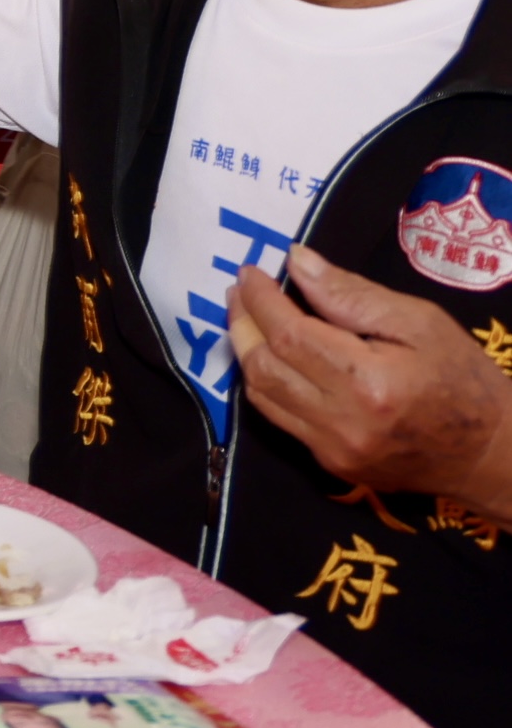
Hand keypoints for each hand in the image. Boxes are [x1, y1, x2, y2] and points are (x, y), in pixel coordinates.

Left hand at [232, 244, 511, 518]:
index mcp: (368, 382)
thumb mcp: (420, 323)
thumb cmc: (464, 379)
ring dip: (247, 353)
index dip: (260, 299)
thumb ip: (352, 295)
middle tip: (241, 292)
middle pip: (263, 366)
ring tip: (248, 318)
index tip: (250, 272)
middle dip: (242, 323)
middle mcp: (342, 421)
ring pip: (263, 396)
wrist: (491, 455)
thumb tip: (296, 262)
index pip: (287, 334)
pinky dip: (269, 384)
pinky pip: (282, 419)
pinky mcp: (332, 465)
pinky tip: (274, 358)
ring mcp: (334, 449)